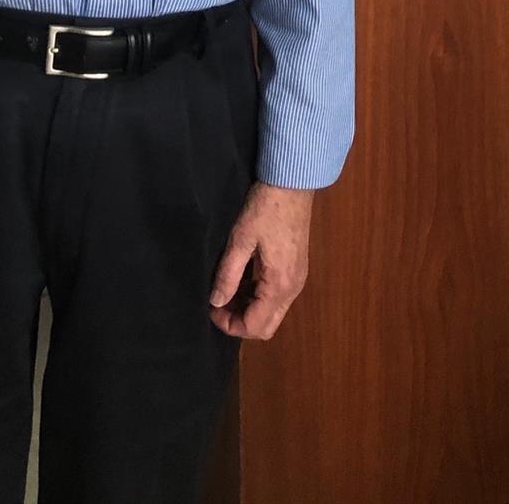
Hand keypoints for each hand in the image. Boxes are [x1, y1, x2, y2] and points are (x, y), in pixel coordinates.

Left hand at [208, 181, 313, 340]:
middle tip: (219, 303)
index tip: (211, 308)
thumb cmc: (266, 208)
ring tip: (227, 289)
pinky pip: (277, 296)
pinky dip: (258, 296)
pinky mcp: (296, 269)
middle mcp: (293, 289)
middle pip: (267, 326)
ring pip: (272, 312)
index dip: (230, 324)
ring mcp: (297, 279)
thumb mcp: (241, 239)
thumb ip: (228, 274)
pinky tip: (243, 279)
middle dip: (240, 321)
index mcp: (279, 285)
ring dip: (249, 308)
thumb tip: (216, 302)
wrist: (293, 182)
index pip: (255, 326)